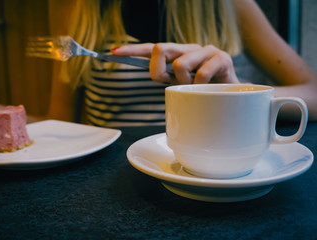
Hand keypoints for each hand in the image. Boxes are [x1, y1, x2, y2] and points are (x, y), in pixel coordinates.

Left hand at [112, 43, 238, 84]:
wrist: (234, 96)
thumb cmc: (203, 92)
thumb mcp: (181, 86)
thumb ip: (168, 79)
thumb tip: (154, 75)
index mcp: (178, 54)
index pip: (151, 49)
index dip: (132, 50)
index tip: (113, 52)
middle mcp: (189, 48)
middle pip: (160, 48)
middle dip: (157, 70)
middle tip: (168, 82)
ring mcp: (206, 51)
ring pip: (180, 63)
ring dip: (183, 82)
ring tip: (195, 88)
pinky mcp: (222, 58)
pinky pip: (200, 73)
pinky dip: (200, 86)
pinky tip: (208, 88)